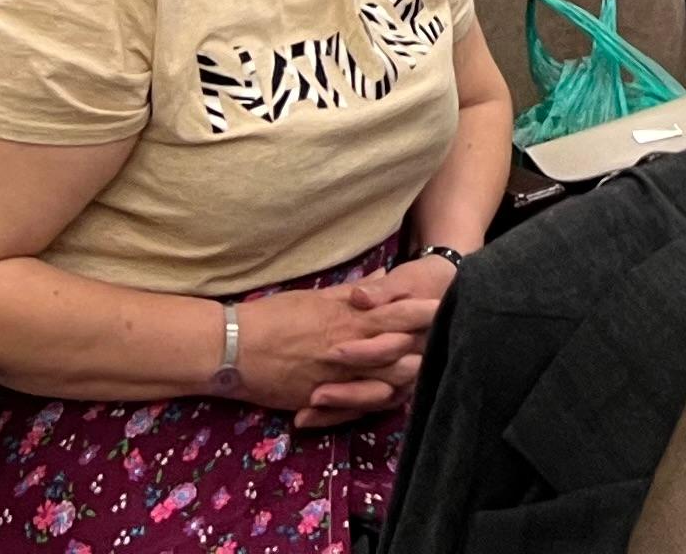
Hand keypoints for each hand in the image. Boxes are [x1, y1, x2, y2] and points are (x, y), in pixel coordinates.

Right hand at [233, 274, 447, 424]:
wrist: (234, 347)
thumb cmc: (272, 316)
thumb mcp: (313, 298)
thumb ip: (348, 295)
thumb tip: (376, 282)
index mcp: (343, 317)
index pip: (393, 313)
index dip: (421, 311)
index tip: (445, 304)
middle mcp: (345, 346)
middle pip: (396, 347)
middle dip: (424, 344)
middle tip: (452, 336)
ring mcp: (334, 375)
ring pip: (382, 378)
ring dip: (407, 375)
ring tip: (430, 368)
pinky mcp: (320, 397)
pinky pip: (356, 403)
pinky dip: (376, 400)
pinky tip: (392, 398)